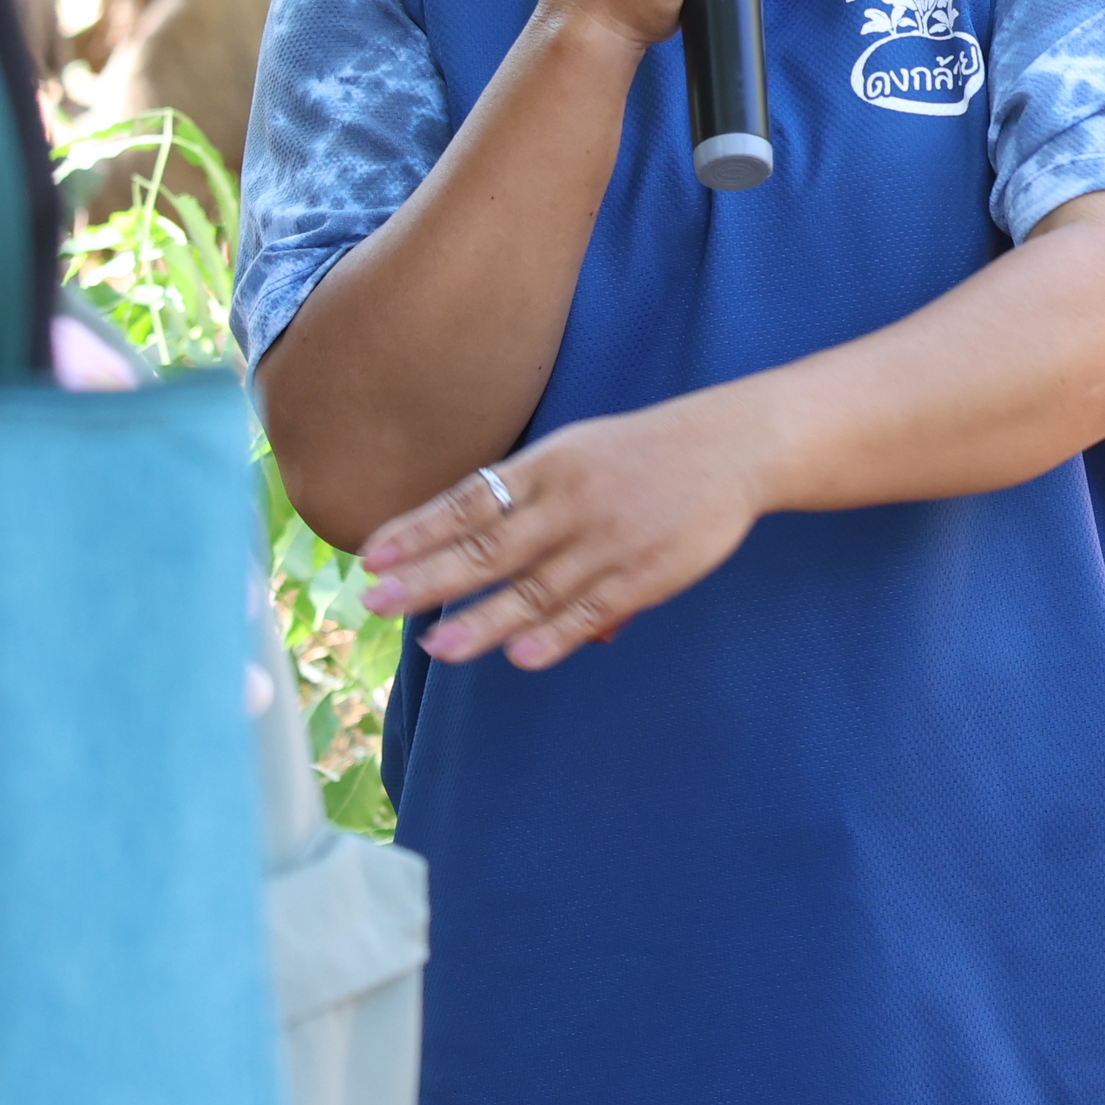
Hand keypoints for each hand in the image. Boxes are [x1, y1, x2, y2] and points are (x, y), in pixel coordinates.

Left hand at [357, 393, 773, 669]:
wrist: (733, 447)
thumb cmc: (644, 453)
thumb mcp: (578, 451)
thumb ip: (526, 492)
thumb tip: (462, 534)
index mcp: (550, 463)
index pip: (470, 500)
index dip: (418, 530)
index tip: (372, 557)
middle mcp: (572, 501)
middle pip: (489, 546)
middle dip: (429, 577)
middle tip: (376, 603)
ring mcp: (609, 540)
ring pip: (535, 588)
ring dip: (482, 620)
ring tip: (435, 648)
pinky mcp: (646, 574)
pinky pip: (594, 609)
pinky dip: (556, 634)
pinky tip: (521, 657)